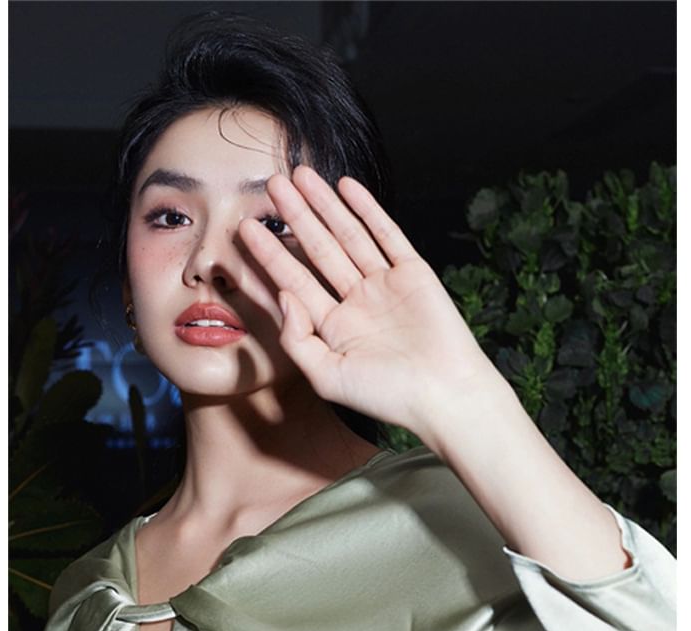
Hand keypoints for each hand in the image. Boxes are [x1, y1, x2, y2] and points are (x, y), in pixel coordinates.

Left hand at [239, 166, 497, 433]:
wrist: (444, 394)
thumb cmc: (386, 395)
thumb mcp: (327, 376)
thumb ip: (297, 339)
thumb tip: (282, 294)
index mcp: (334, 329)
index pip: (294, 283)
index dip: (269, 256)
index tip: (246, 228)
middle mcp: (357, 303)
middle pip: (317, 251)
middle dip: (294, 217)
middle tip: (270, 184)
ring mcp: (385, 286)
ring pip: (348, 236)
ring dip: (324, 205)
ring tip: (299, 175)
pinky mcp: (413, 274)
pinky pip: (386, 234)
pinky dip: (367, 210)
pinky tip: (345, 186)